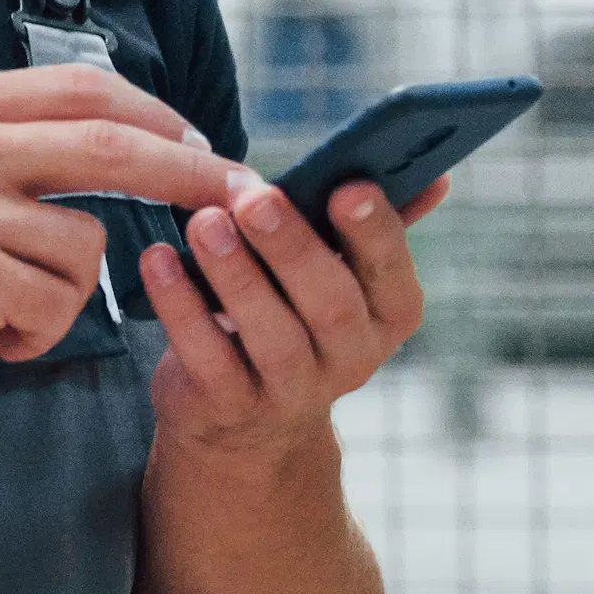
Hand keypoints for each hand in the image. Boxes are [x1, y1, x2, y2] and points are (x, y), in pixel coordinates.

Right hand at [0, 66, 254, 425]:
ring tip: (5, 317)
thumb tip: (112, 135)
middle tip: (247, 195)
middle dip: (193, 171)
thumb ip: (4, 146)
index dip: (159, 115)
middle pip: (116, 143)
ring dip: (65, 296)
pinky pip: (54, 300)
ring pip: (87, 243)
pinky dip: (35, 332)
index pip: (87, 88)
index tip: (204, 144)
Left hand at [136, 176, 438, 458]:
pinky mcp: (230, 407)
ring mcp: (291, 391)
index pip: (393, 275)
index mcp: (386, 315)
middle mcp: (350, 359)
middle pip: (330, 305)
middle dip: (292, 246)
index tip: (348, 186)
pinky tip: (158, 260)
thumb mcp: (339, 275)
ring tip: (204, 222)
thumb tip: (435, 173)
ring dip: (235, 274)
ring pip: (271, 335)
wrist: (245, 420)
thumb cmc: (294, 314)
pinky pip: (207, 357)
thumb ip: (374, 224)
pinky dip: (180, 307)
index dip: (376, 233)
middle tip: (253, 197)